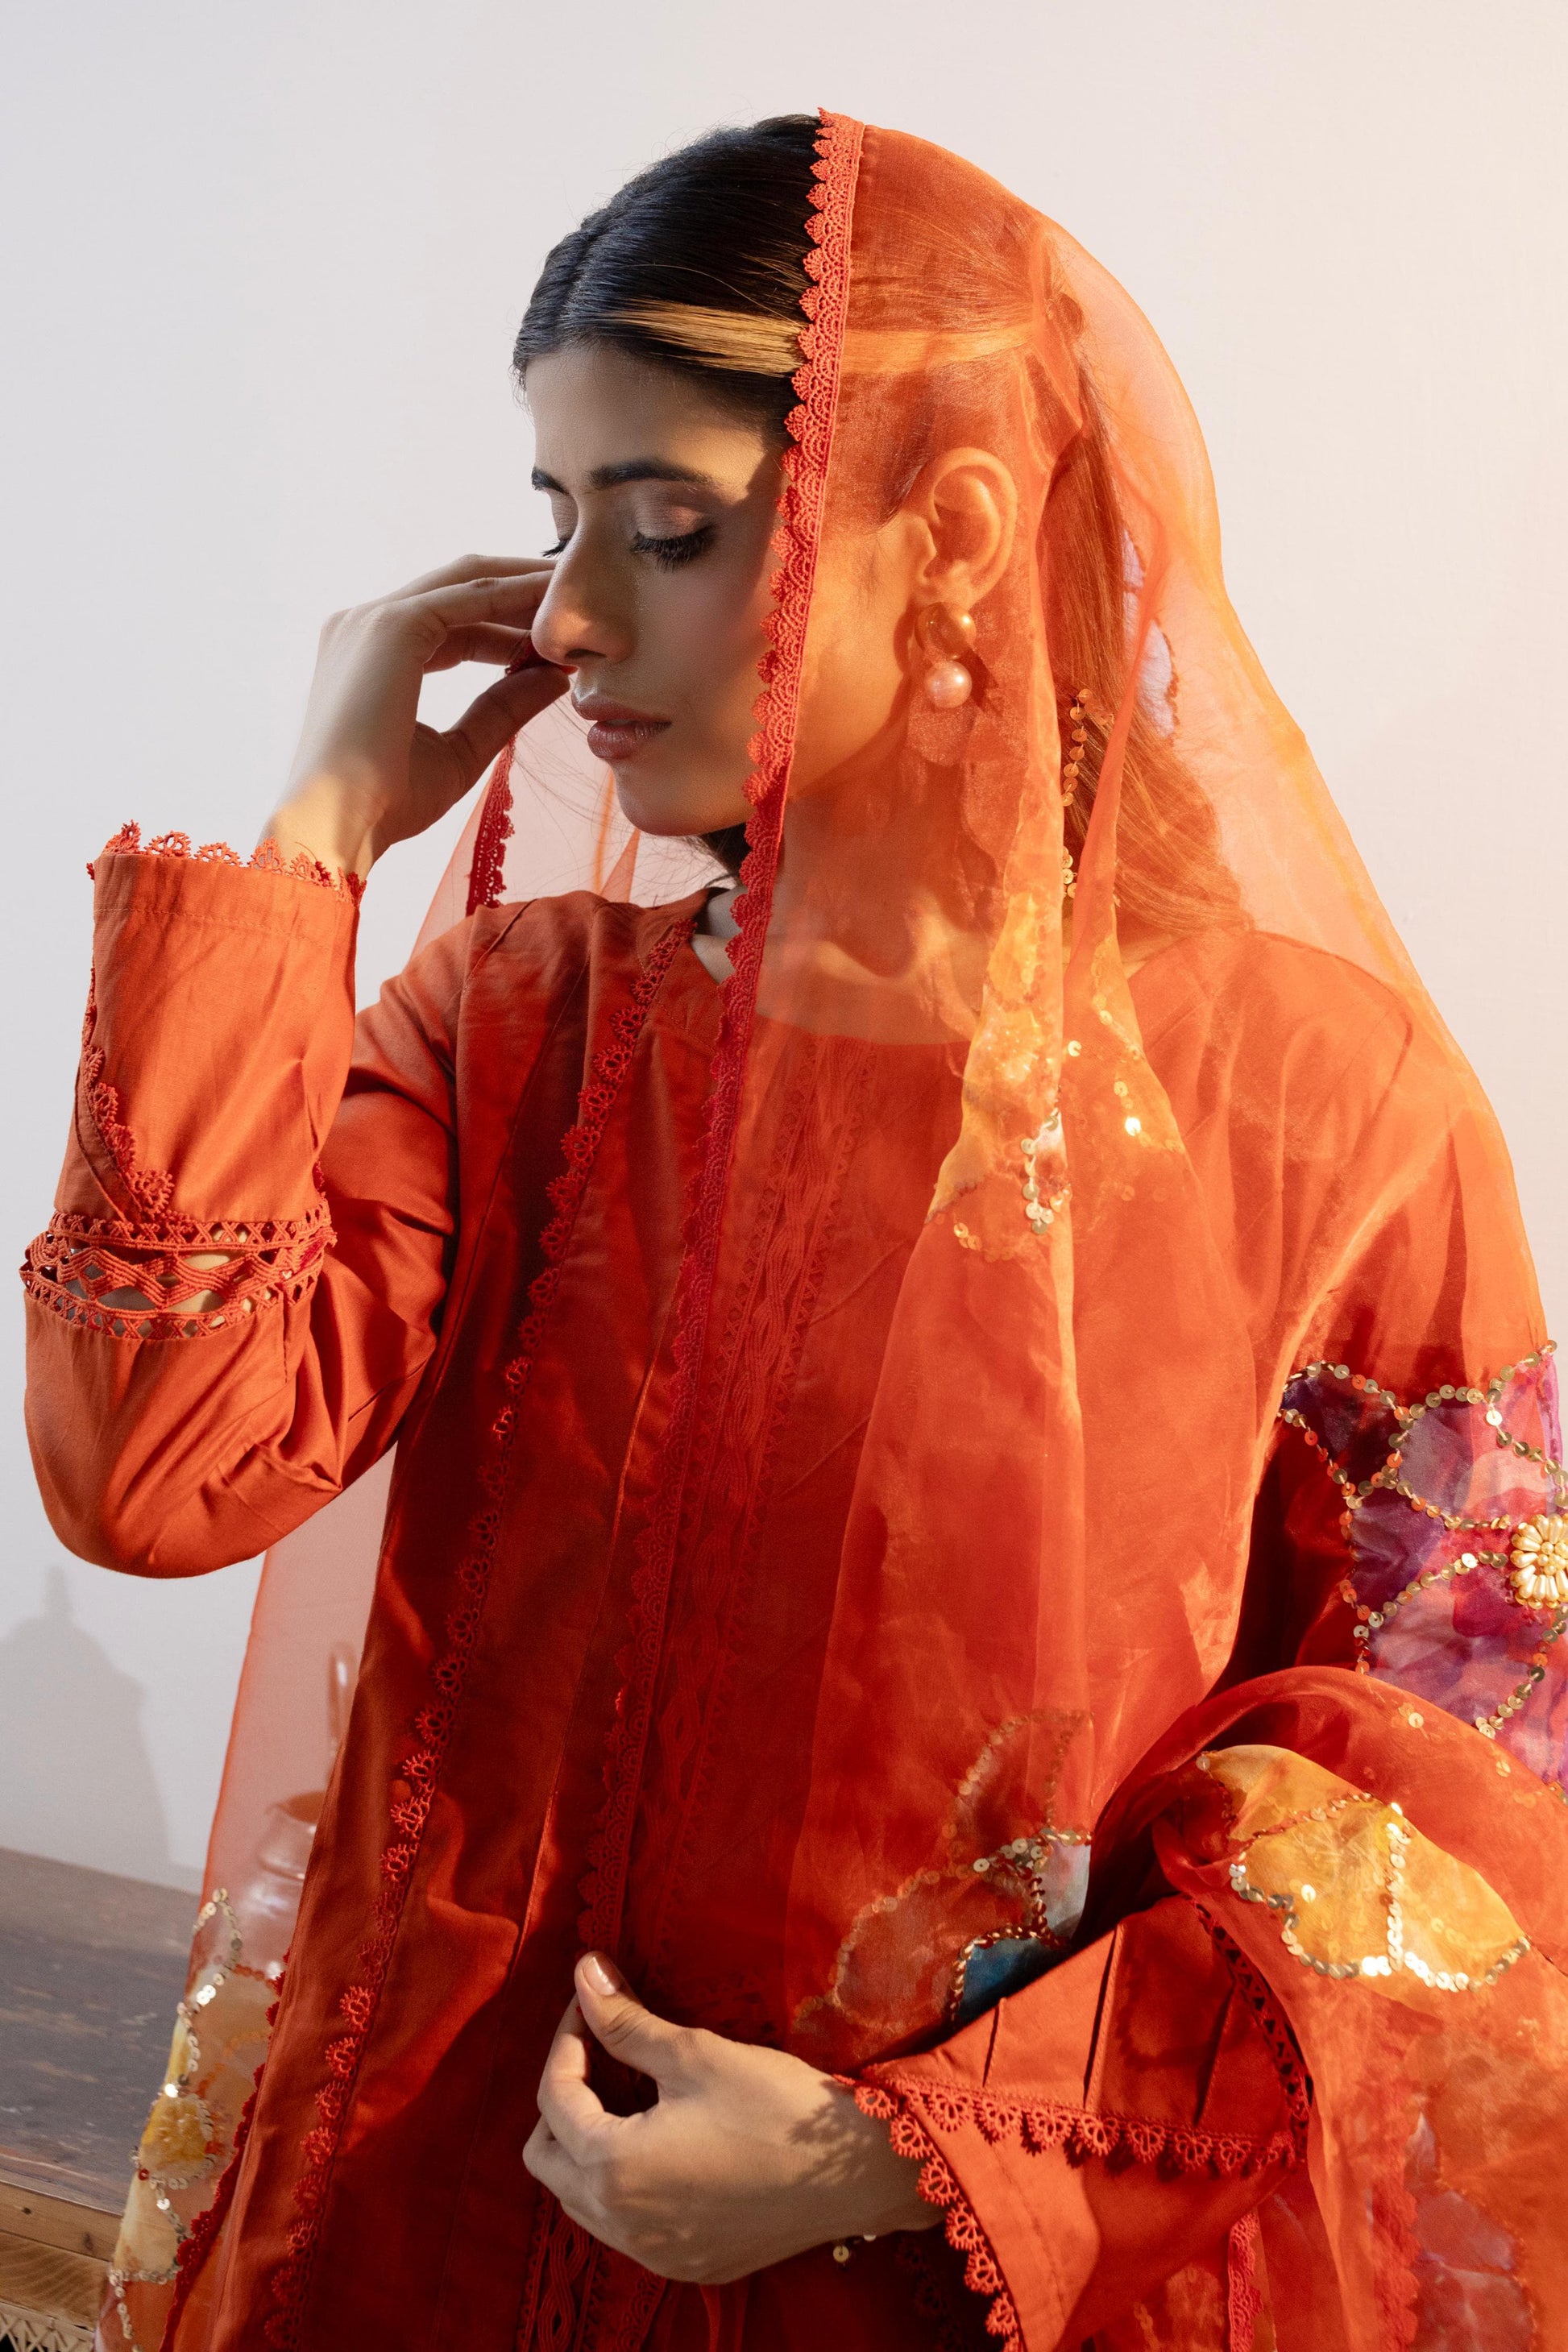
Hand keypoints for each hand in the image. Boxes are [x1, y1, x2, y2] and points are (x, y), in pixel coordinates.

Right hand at [262, 554, 570, 877]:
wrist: (337, 822)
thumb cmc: (387, 803)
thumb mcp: (461, 750)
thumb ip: (503, 707)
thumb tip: (554, 677)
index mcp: (372, 655)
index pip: (451, 622)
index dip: (508, 628)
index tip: (557, 641)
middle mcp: (366, 625)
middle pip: (459, 587)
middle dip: (521, 590)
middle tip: (577, 601)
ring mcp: (374, 620)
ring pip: (467, 581)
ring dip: (526, 585)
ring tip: (577, 595)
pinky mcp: (392, 626)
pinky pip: (469, 597)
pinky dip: (516, 596)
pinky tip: (554, 604)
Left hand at [522, 1954, 934, 2284]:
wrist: (853, 2172)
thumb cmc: (775, 2106)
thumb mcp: (694, 2054)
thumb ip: (626, 2022)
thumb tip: (583, 1973)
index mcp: (614, 2169)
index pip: (555, 2098)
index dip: (567, 2039)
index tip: (593, 2002)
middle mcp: (621, 2225)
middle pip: (548, 2160)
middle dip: (563, 2099)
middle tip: (600, 2051)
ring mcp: (653, 2254)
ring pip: (581, 2199)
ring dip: (587, 2144)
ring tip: (627, 2093)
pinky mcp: (687, 2264)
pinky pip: (624, 2226)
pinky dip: (622, 2183)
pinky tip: (659, 2145)